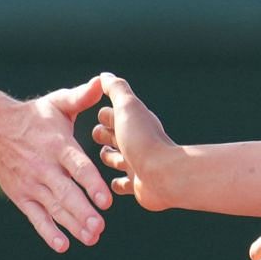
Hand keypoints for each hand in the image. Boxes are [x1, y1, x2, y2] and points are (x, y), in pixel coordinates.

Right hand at [0, 78, 111, 252]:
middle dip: (83, 211)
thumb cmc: (34, 116)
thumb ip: (82, 97)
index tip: (106, 200)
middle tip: (100, 227)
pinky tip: (62, 245)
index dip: (91, 183)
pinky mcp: (21, 196)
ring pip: (54, 208)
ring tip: (91, 238)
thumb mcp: (57, 103)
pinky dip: (47, 232)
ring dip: (72, 225)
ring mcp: (31, 184)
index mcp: (57, 144)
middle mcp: (44, 167)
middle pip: (65, 192)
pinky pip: (35, 217)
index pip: (77, 166)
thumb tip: (103, 81)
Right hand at [91, 73, 180, 211]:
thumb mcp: (126, 107)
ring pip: (117, 159)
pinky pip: (123, 184)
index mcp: (132, 123)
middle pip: (114, 136)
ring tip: (104, 155)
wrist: (163, 174)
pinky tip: (111, 184)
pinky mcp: (137, 184)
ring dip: (109, 157)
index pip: (112, 116)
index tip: (97, 116)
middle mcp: (136, 142)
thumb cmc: (143, 139)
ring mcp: (136, 164)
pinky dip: (117, 183)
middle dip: (104, 135)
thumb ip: (116, 89)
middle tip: (97, 134)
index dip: (104, 115)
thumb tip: (105, 75)